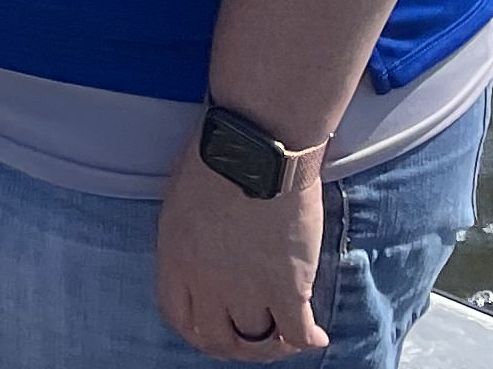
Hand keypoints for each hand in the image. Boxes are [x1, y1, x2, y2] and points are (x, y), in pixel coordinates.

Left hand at [156, 144, 329, 356]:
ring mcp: (246, 289)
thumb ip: (189, 239)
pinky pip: (297, 332)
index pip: (178, 317)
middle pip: (217, 338)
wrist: (256, 148)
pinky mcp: (287, 287)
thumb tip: (204, 254)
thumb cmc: (216, 157)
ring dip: (273, 340)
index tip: (217, 326)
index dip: (199, 329)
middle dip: (236, 345)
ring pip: (258, 338)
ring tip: (287, 333)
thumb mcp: (180, 200)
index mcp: (174, 258)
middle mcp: (206, 283)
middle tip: (254, 338)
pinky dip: (308, 340)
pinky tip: (317, 337)